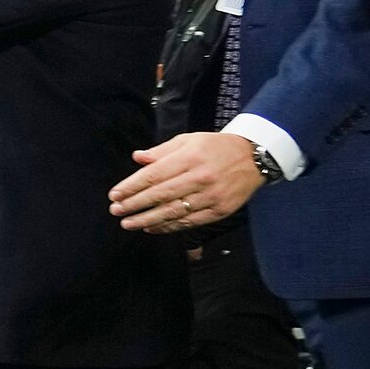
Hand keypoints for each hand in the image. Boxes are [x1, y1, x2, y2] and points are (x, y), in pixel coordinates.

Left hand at [109, 130, 265, 232]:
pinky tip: (152, 228)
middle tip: (116, 211)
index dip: (131, 187)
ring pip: (173, 211)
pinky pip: (190, 221)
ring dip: (147, 219)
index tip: (114, 195)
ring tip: (129, 224)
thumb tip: (137, 157)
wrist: (255, 157)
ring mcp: (211, 196)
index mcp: (190, 157)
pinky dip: (169, 226)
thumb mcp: (189, 140)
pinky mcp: (220, 210)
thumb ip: (161, 150)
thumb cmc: (216, 147)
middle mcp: (200, 178)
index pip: (154, 175)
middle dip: (134, 205)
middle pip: (160, 195)